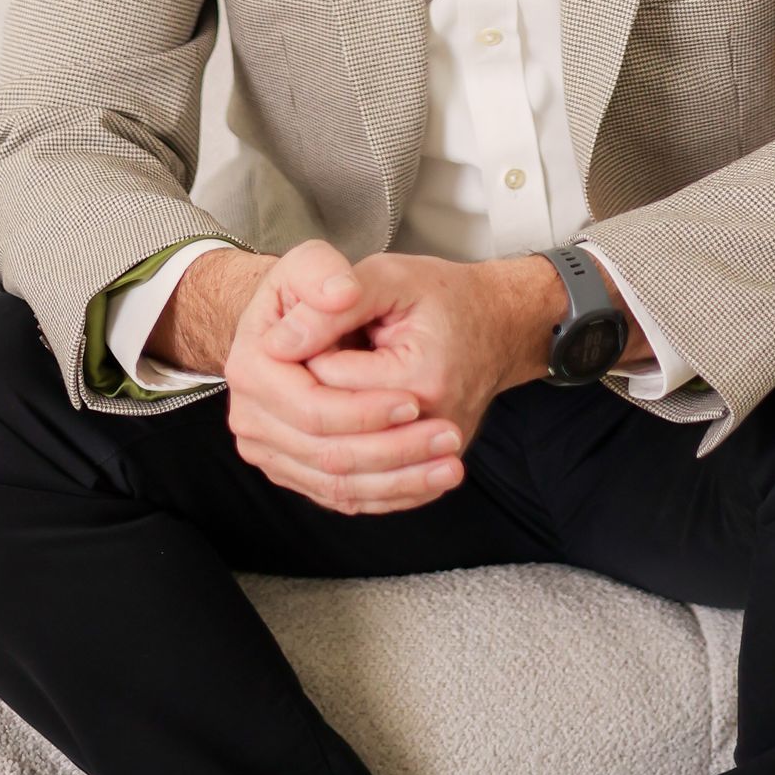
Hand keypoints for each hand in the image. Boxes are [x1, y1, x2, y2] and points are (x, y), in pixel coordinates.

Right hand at [222, 240, 474, 515]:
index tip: (415, 402)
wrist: (309, 320)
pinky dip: (391, 494)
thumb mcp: (316, 261)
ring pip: (339, 485)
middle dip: (393, 451)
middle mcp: (251, 417)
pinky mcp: (297, 472)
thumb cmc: (317, 289)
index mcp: (252, 367)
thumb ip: (324, 275)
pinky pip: (344, 496)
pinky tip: (434, 479)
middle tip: (451, 437)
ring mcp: (272, 452)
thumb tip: (338, 295)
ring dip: (400, 481)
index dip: (364, 409)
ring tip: (452, 465)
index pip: (311, 407)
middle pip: (327, 454)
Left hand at [296, 249, 567, 458]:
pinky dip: (328, 474)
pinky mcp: (422, 475)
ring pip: (340, 479)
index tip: (312, 328)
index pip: (324, 383)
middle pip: (329, 437)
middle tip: (310, 359)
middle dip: (303, 399)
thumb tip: (278, 341)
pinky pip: (362, 497)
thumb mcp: (389, 277)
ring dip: (309, 441)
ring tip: (312, 397)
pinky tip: (319, 445)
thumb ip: (333, 306)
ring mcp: (429, 458)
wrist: (496, 326)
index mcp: (421, 378)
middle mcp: (430, 428)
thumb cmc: (444, 297)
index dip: (303, 353)